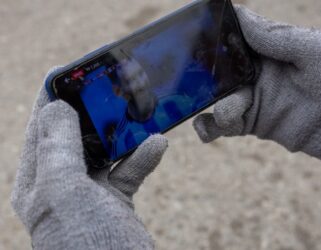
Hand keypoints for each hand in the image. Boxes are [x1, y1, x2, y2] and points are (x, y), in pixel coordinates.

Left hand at [11, 76, 167, 248]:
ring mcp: (89, 191)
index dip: (54, 94)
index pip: (42, 125)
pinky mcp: (115, 199)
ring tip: (138, 113)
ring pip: (104, 148)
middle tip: (111, 85)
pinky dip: (142, 157)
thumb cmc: (90, 246)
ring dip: (122, 133)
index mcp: (38, 180)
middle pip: (74, 133)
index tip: (73, 68)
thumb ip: (57, 147)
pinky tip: (157, 145)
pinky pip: (128, 169)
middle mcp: (60, 183)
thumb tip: (55, 108)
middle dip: (92, 109)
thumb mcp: (65, 192)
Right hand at [194, 6, 320, 166]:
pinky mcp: (252, 124)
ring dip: (210, 105)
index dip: (213, 40)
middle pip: (219, 71)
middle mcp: (255, 74)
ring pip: (217, 99)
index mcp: (268, 51)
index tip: (194, 39)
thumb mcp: (313, 49)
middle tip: (193, 80)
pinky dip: (209, 127)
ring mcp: (252, 99)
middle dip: (203, 75)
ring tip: (224, 114)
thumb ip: (276, 37)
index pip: (233, 41)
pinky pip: (224, 125)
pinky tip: (205, 128)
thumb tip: (240, 15)